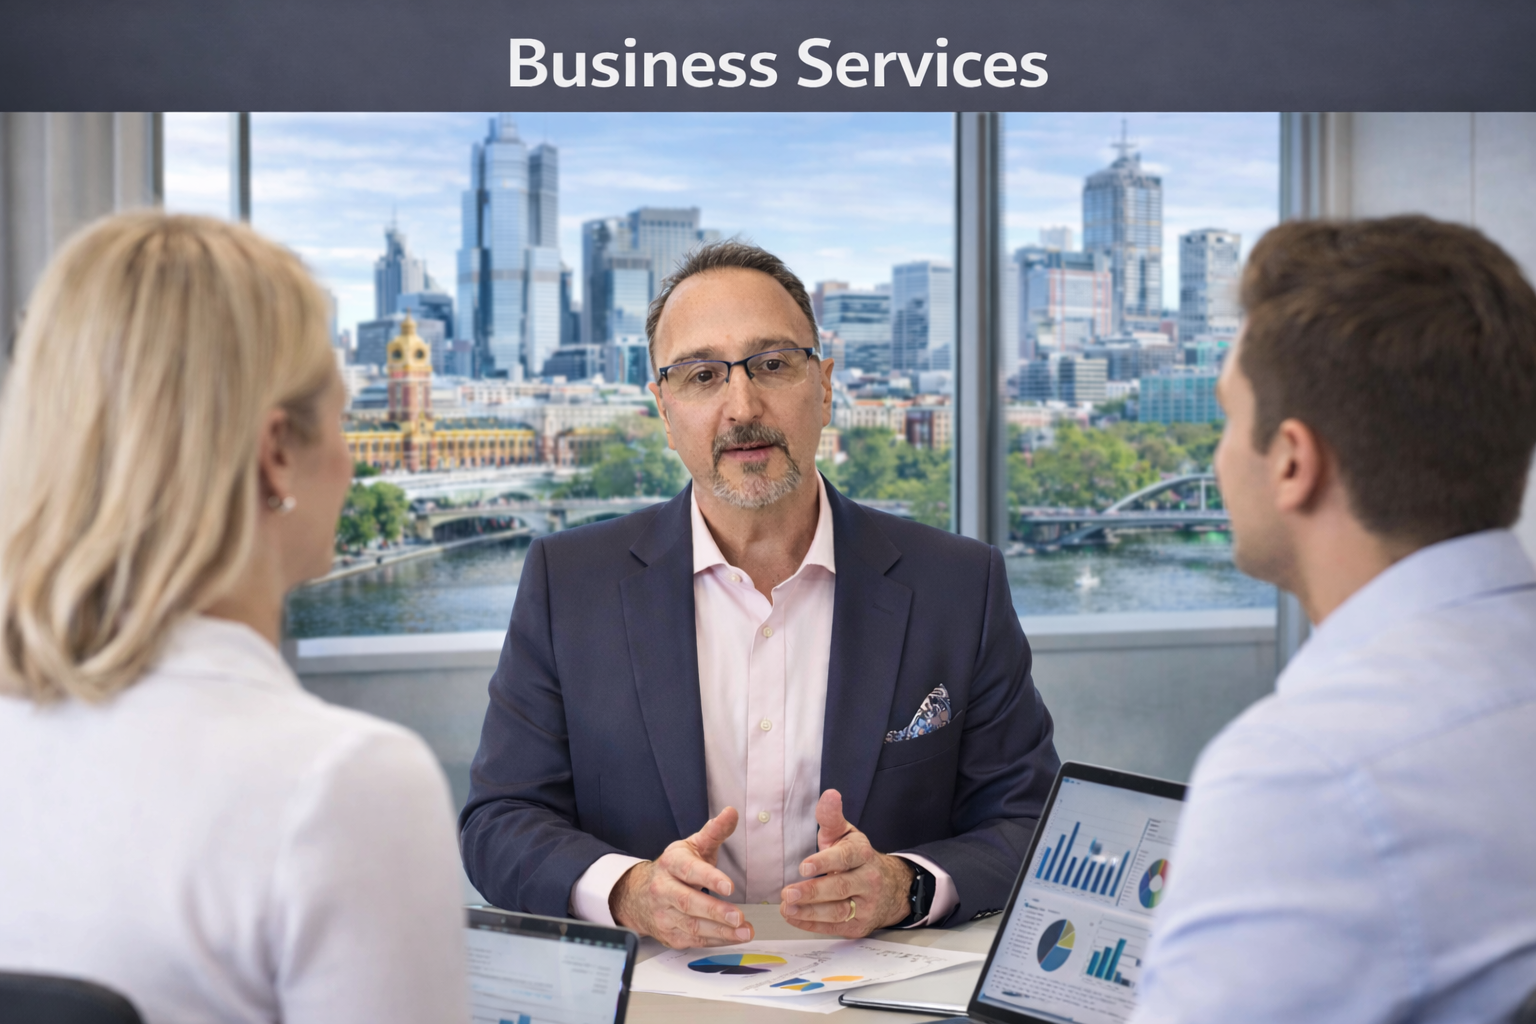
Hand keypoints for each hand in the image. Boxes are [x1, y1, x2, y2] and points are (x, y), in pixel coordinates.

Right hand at [609, 806, 755, 948]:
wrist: (639, 894)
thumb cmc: (674, 869)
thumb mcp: (692, 846)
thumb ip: (715, 832)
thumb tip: (731, 812)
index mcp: (671, 863)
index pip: (689, 870)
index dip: (709, 878)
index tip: (729, 885)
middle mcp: (663, 889)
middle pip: (688, 902)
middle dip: (715, 911)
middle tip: (738, 916)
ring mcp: (664, 915)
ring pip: (692, 926)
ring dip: (720, 931)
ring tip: (744, 931)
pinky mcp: (669, 934)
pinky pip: (694, 940)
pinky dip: (715, 940)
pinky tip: (733, 937)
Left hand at [779, 789, 913, 936]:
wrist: (891, 888)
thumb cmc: (857, 859)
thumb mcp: (846, 835)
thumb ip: (831, 818)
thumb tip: (829, 794)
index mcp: (862, 854)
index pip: (845, 858)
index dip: (824, 862)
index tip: (804, 866)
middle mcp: (868, 881)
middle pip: (840, 888)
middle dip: (812, 892)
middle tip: (788, 893)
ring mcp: (865, 906)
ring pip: (838, 912)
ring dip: (809, 912)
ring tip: (787, 908)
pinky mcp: (859, 926)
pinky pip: (834, 928)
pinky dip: (812, 925)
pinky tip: (794, 918)